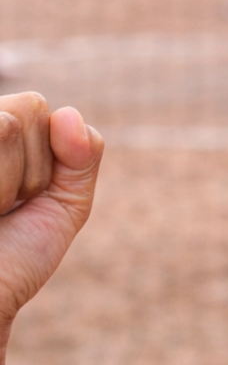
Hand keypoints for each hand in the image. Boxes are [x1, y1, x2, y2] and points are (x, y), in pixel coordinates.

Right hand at [0, 94, 103, 327]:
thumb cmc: (10, 257)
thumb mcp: (64, 206)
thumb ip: (82, 157)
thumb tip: (69, 114)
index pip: (38, 107)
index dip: (44, 163)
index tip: (20, 200)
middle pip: (29, 107)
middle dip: (30, 171)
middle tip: (1, 209)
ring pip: (7, 126)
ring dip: (8, 184)